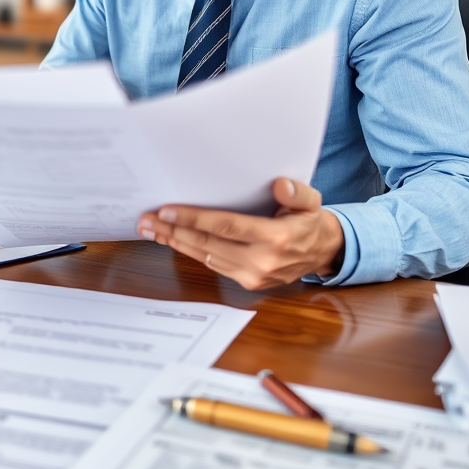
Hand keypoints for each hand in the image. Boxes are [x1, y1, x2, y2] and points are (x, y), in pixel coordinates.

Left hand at [136, 178, 344, 290]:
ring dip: (175, 242)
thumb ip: (297, 192)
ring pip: (205, 256)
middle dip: (173, 231)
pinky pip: (212, 265)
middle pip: (207, 244)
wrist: (323, 252)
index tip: (167, 211)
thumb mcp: (311, 201)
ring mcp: (254, 276)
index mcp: (276, 238)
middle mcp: (262, 261)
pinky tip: (172, 240)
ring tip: (149, 229)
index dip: (194, 219)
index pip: (226, 226)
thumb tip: (280, 185)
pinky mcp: (248, 283)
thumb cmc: (309, 222)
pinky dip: (190, 251)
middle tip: (145, 219)